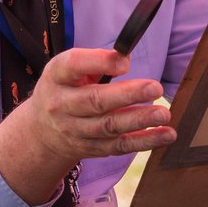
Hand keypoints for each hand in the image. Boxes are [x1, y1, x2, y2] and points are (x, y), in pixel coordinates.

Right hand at [0, 48, 173, 203]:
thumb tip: (125, 58)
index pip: (73, 66)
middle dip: (127, 95)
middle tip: (155, 88)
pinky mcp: (91, 148)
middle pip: (95, 101)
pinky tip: (165, 134)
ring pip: (109, 127)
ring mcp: (75, 130)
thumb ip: (96, 61)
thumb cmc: (65, 88)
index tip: (125, 62)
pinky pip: (119, 146)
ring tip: (164, 114)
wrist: (42, 130)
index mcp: (57, 77)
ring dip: (139, 120)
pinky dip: (144, 141)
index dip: (99, 62)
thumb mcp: (69, 68)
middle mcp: (62, 105)